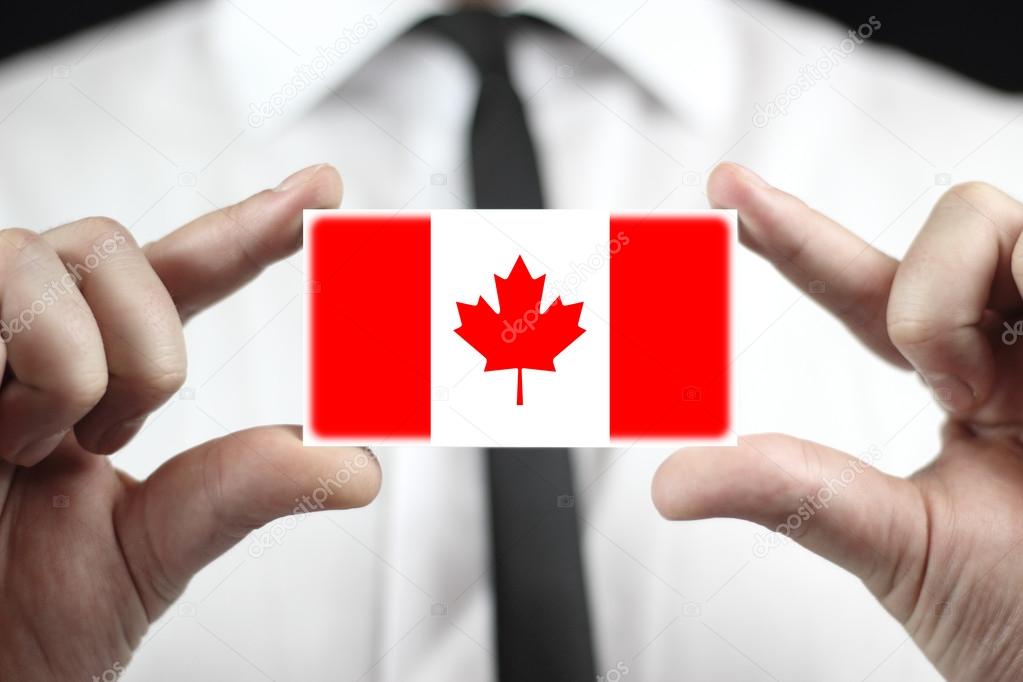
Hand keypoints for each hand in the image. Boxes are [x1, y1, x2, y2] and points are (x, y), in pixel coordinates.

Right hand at [0, 164, 380, 680]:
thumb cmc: (26, 619)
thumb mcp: (157, 546)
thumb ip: (247, 489)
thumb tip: (360, 465)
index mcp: (94, 373)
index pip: (179, 273)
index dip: (251, 226)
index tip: (324, 189)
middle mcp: (29, 338)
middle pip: (113, 245)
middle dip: (150, 346)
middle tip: (114, 437)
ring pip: (65, 252)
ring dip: (86, 361)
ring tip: (45, 444)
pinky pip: (7, 278)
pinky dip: (45, 368)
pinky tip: (5, 441)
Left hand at [653, 163, 1022, 680]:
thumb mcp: (900, 544)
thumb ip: (795, 494)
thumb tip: (669, 484)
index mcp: (966, 386)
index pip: (867, 289)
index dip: (793, 236)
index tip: (724, 189)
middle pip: (956, 225)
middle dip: (924, 296)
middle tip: (951, 390)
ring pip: (997, 221)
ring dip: (963, 304)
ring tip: (996, 395)